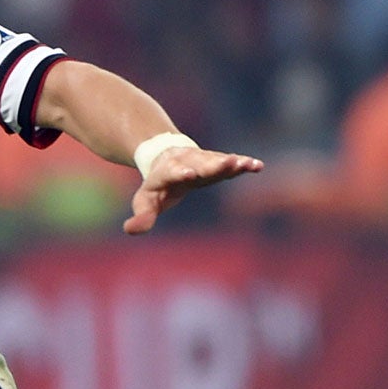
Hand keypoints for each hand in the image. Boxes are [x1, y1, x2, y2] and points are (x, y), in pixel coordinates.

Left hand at [124, 146, 265, 234]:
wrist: (165, 158)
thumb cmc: (157, 187)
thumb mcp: (145, 202)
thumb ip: (141, 217)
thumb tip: (129, 229)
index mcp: (167, 173)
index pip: (173, 172)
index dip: (180, 172)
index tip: (188, 173)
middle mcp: (188, 163)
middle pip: (202, 164)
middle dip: (214, 164)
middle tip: (228, 161)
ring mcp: (204, 161)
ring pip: (218, 161)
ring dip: (232, 163)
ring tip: (245, 163)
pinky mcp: (218, 162)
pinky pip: (232, 163)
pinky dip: (244, 164)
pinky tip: (258, 166)